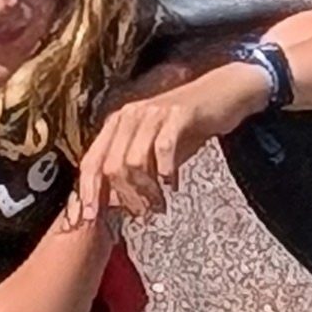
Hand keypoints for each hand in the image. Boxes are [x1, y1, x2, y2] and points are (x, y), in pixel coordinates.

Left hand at [79, 61, 270, 220]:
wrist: (224, 93)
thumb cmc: (188, 125)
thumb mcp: (155, 149)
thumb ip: (135, 171)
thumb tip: (117, 203)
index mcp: (117, 124)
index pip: (91, 161)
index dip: (88, 191)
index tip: (89, 219)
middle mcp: (129, 116)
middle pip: (111, 166)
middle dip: (126, 197)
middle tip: (144, 214)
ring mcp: (152, 113)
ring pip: (135, 162)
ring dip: (147, 190)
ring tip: (160, 204)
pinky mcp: (177, 114)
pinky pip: (163, 148)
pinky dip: (166, 172)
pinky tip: (173, 184)